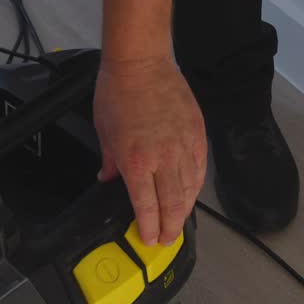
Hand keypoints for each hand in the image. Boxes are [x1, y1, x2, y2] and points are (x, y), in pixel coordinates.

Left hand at [93, 55, 207, 245]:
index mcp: (136, 162)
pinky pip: (199, 168)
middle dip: (169, 227)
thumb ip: (109, 161)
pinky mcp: (197, 133)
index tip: (149, 239)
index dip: (149, 227)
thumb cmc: (117, 93)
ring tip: (178, 222)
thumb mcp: (103, 131)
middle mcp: (163, 159)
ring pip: (189, 190)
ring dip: (184, 210)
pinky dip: (195, 186)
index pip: (146, 206)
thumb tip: (108, 179)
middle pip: (172, 205)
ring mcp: (183, 146)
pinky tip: (191, 193)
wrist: (141, 63)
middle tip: (166, 240)